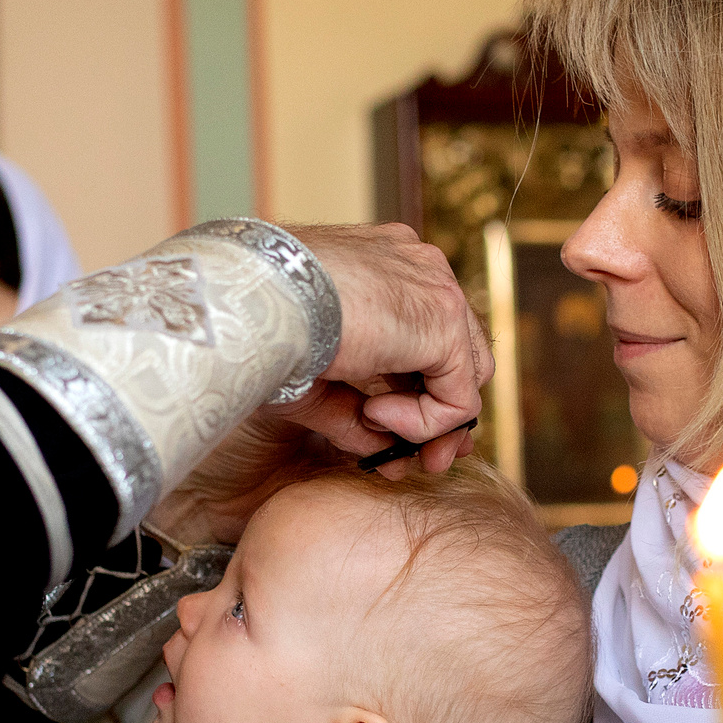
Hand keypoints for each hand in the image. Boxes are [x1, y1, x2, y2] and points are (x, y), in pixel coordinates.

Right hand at [287, 222, 489, 468]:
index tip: (398, 432)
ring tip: (377, 428)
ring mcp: (437, 289)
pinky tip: (375, 414)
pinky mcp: (444, 319)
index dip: (421, 390)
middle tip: (420, 457)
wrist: (256, 298)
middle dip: (442, 413)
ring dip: (428, 422)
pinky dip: (424, 423)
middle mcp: (419, 268)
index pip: (428, 332)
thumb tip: (384, 452)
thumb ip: (353, 413)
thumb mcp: (312, 376)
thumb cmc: (263, 326)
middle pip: (459, 352)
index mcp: (386, 264)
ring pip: (466, 375)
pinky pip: (458, 396)